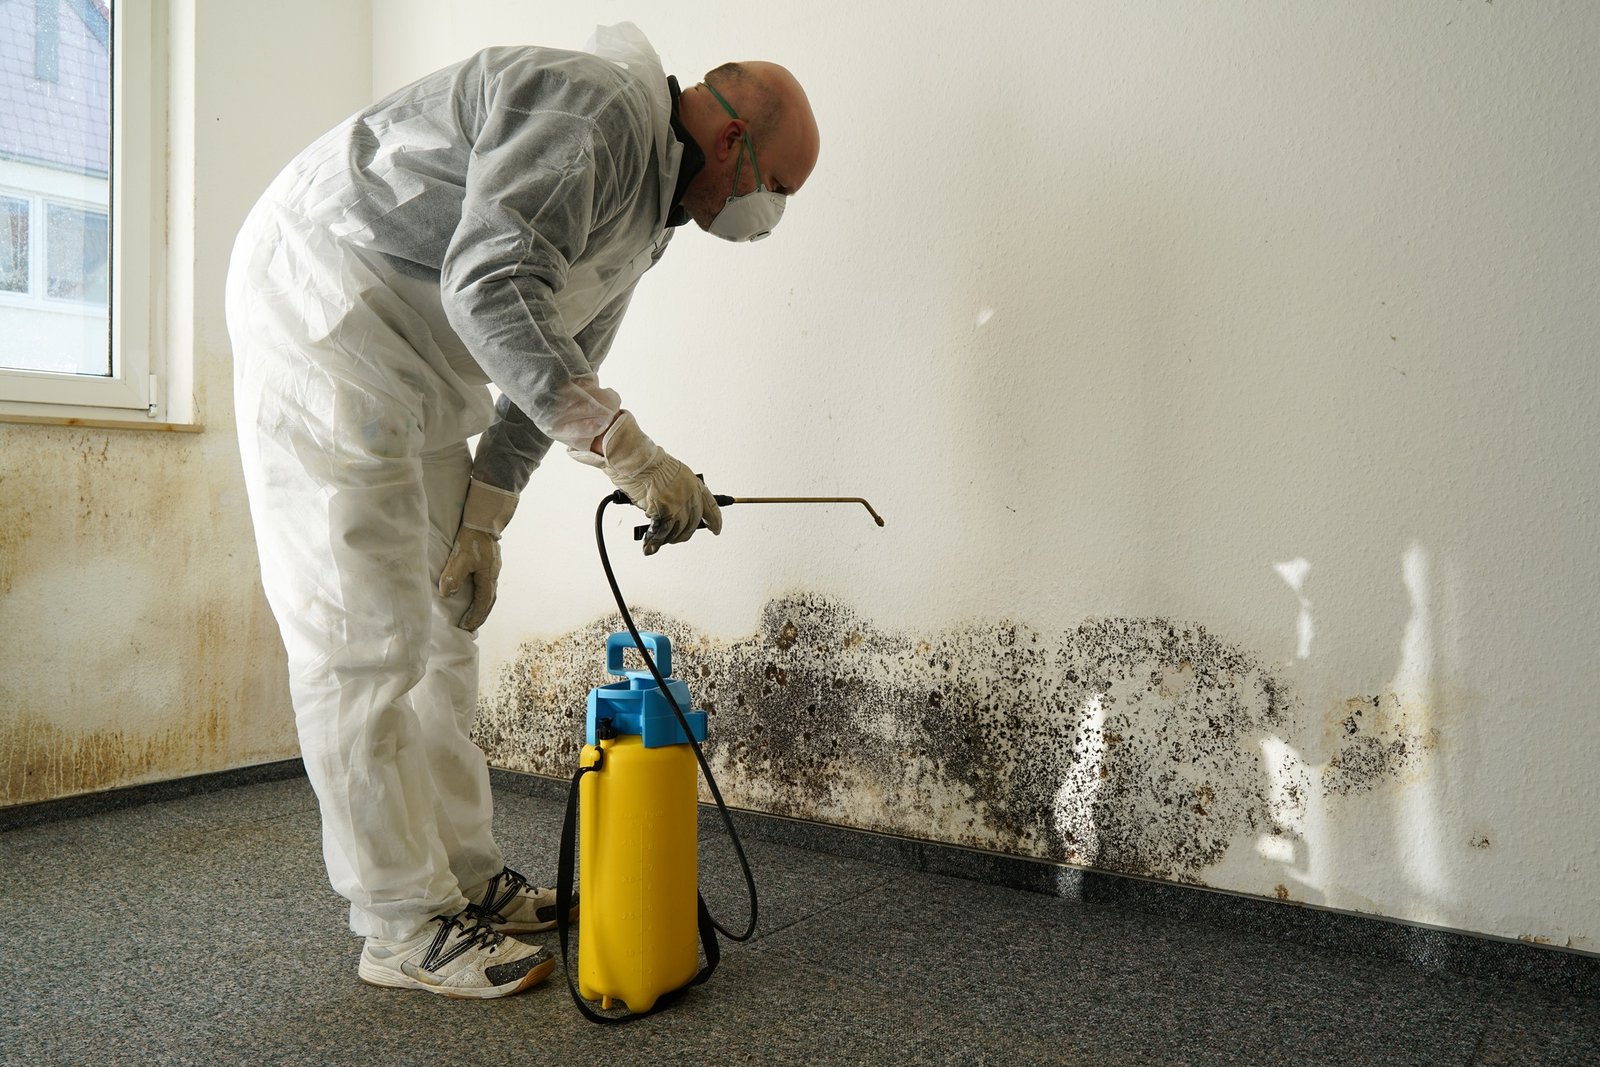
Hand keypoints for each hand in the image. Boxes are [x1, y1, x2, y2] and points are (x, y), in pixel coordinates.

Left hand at [439, 479, 517, 629]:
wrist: (483, 520)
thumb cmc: (472, 539)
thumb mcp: (460, 558)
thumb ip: (453, 576)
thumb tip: (446, 594)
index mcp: (488, 577)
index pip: (483, 602)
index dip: (475, 616)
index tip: (466, 627)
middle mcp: (493, 575)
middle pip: (489, 601)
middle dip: (480, 615)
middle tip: (471, 626)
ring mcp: (493, 569)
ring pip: (489, 593)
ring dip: (482, 606)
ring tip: (472, 614)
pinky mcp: (489, 563)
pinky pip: (487, 584)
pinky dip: (481, 595)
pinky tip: (474, 593)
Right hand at [570, 411, 720, 554]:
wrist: (637, 459)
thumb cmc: (648, 463)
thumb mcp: (671, 475)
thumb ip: (676, 492)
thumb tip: (672, 511)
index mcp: (694, 483)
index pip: (711, 506)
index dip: (715, 520)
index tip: (716, 529)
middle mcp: (690, 494)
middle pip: (692, 523)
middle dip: (683, 533)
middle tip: (675, 538)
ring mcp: (679, 503)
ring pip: (677, 530)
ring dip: (667, 538)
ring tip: (658, 540)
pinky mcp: (665, 511)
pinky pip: (661, 532)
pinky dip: (653, 541)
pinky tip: (649, 546)